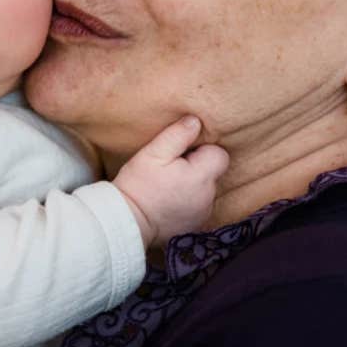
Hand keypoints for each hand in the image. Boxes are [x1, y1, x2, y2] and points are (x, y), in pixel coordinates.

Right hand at [112, 116, 228, 247]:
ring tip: (168, 186)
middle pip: (213, 172)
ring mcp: (203, 213)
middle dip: (197, 167)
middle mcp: (208, 196)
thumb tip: (196, 121)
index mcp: (201, 176)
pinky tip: (169, 201)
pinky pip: (199, 206)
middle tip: (171, 169)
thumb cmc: (139, 185)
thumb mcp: (153, 154)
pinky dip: (188, 201)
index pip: (219, 155)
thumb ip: (177, 135)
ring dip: (193, 185)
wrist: (127, 222)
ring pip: (206, 190)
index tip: (182, 154)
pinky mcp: (196, 225)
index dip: (203, 150)